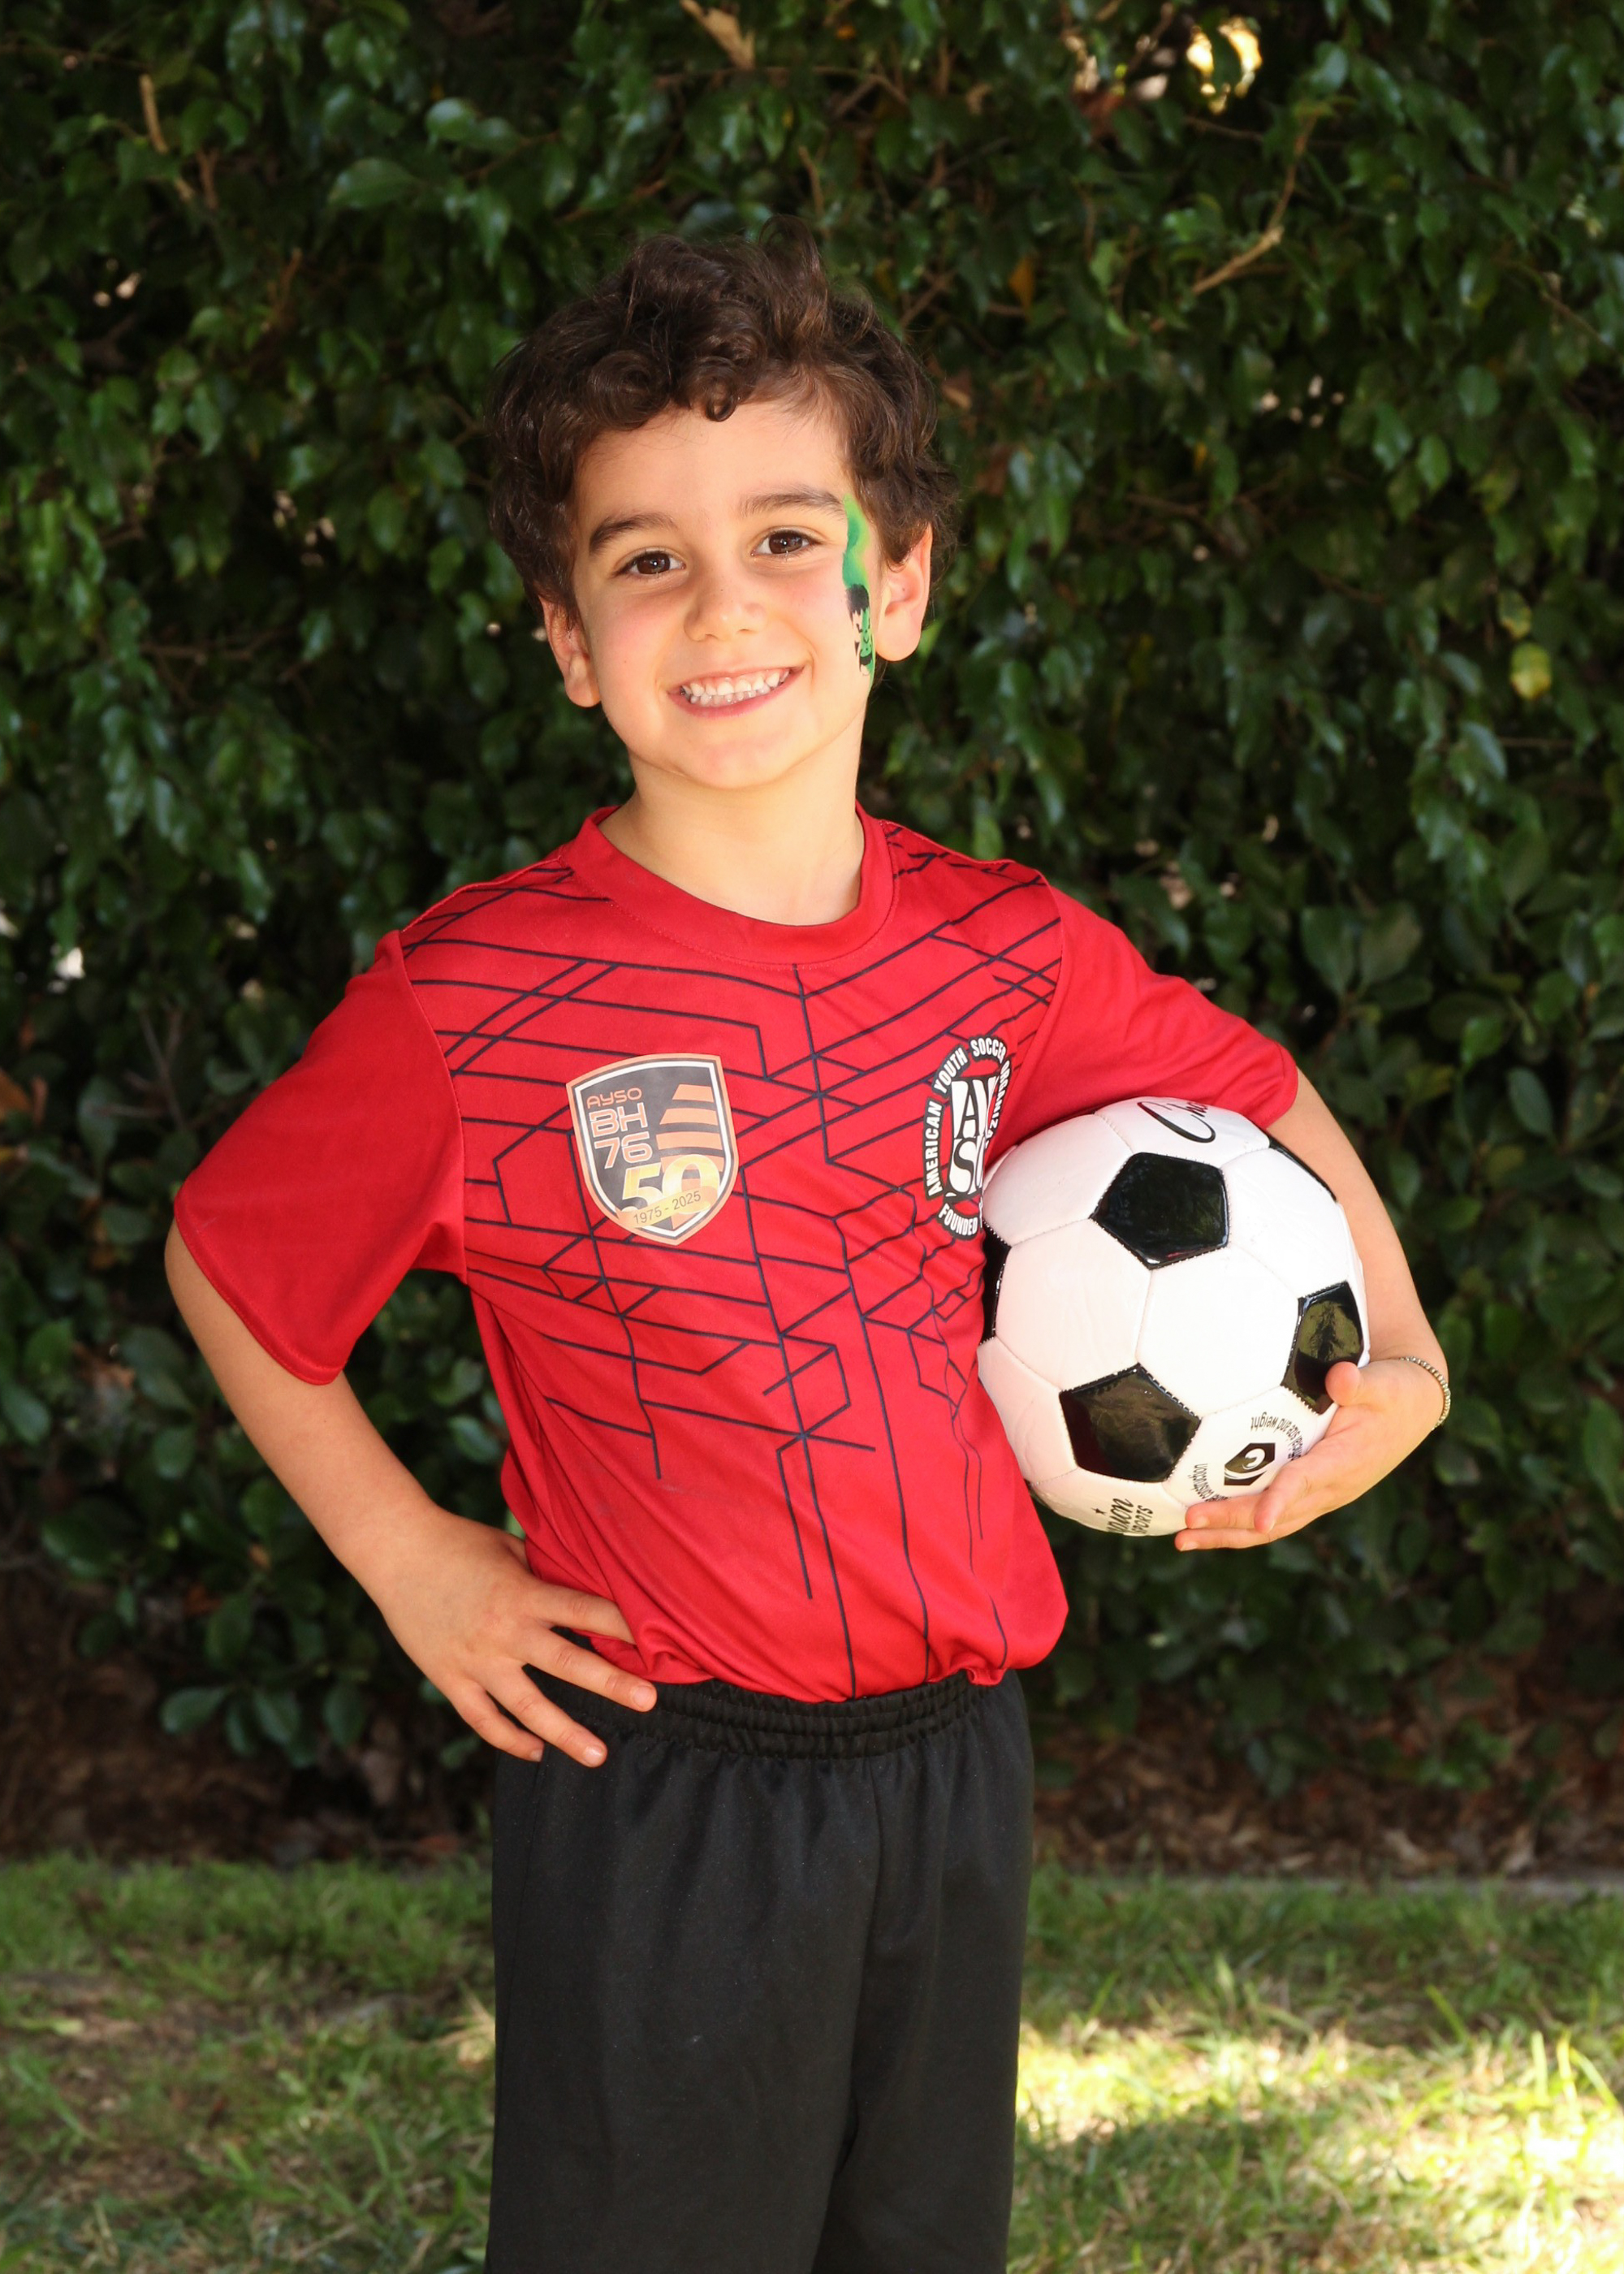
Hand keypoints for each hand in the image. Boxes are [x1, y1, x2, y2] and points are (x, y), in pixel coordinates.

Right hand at [368, 1505, 655, 1763]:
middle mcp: (504, 1630)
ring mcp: (475, 1660)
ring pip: (526, 1707)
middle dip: (611, 1683)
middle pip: (566, 1662)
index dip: (621, 1625)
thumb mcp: (510, 1549)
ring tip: (599, 1755)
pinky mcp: (449, 1678)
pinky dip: (510, 1740)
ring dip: (565, 1733)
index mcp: (523, 1593)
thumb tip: (587, 1587)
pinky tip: (536, 1751)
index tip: (655, 1640)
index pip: (583, 1610)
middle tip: (649, 1701)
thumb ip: (545, 1574)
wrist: (396, 1551)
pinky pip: (483, 1719)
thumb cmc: (459, 1542)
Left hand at [1174, 1356, 1444, 1551]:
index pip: (1308, 1483)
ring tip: (1183, 1540)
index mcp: (1345, 1462)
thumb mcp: (1381, 1383)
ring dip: (1228, 1534)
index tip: (1259, 1519)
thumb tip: (1341, 1376)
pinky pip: (1273, 1517)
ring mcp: (1321, 1497)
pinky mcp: (1312, 1494)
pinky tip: (1204, 1527)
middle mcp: (1331, 1489)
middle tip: (1189, 1522)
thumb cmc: (1393, 1392)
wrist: (1413, 1410)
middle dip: (1233, 1522)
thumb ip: (1358, 1382)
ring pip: (1273, 1526)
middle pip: (1279, 1516)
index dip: (1283, 1500)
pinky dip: (1238, 1527)